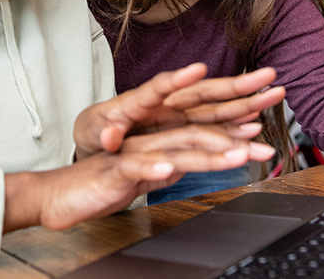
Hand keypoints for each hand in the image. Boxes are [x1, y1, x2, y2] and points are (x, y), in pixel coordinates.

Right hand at [3, 143, 261, 232]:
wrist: (59, 194)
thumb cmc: (101, 184)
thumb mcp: (143, 176)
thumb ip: (166, 165)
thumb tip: (193, 161)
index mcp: (156, 142)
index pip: (197, 132)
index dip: (228, 131)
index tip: (259, 131)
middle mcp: (146, 142)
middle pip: (193, 133)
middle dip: (230, 134)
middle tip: (264, 140)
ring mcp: (131, 155)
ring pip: (171, 147)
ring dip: (205, 150)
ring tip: (235, 153)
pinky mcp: (112, 171)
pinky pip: (134, 168)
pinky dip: (152, 168)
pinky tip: (168, 169)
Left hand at [74, 63, 283, 158]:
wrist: (97, 141)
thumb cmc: (94, 131)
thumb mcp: (91, 133)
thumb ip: (102, 133)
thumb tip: (110, 136)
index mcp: (138, 102)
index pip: (159, 87)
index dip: (178, 78)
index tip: (199, 69)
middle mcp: (164, 106)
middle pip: (202, 91)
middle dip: (235, 84)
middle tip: (266, 74)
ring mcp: (177, 118)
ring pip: (216, 108)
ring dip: (246, 101)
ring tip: (275, 92)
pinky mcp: (184, 131)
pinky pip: (215, 128)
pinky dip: (236, 125)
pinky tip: (257, 122)